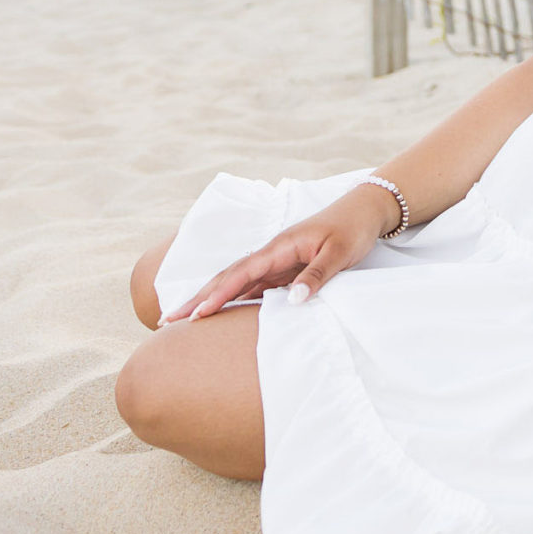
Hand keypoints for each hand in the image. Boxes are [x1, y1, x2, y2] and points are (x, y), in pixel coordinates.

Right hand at [160, 184, 392, 321]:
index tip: (194, 315)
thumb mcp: (339, 254)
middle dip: (198, 300)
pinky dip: (235, 300)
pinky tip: (223, 316)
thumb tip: (291, 301)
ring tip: (185, 323)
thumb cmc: (352, 229)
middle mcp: (271, 254)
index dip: (216, 295)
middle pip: (228, 278)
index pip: (240, 274)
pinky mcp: (285, 269)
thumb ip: (315, 276)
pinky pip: (254, 287)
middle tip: (168, 322)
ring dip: (212, 301)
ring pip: (237, 284)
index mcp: (279, 247)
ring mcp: (276, 262)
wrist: (364, 211)